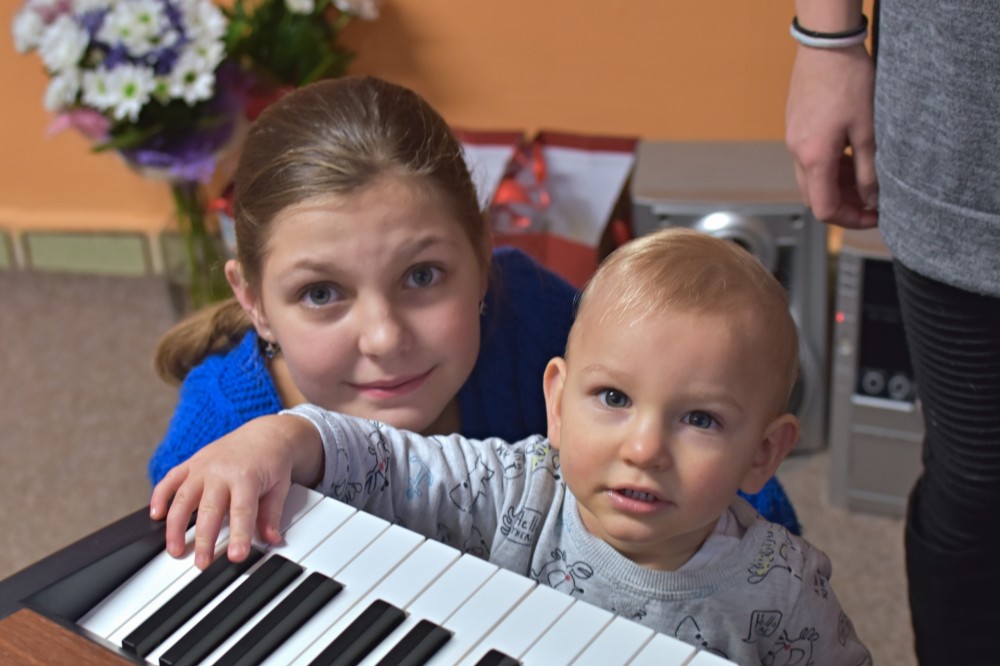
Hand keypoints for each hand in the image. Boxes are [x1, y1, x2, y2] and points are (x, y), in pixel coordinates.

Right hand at [149, 413, 322, 569]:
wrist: (265, 432)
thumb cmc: (271, 461)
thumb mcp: (280, 487)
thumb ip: (272, 514)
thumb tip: (272, 539)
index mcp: (246, 476)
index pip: (242, 511)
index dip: (238, 535)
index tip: (235, 556)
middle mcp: (221, 471)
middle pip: (209, 509)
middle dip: (204, 539)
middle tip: (202, 563)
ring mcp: (203, 466)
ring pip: (183, 498)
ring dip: (176, 526)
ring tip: (175, 550)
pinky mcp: (191, 463)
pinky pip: (170, 479)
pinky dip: (160, 496)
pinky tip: (155, 516)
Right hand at [786, 44, 878, 228]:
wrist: (826, 46)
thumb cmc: (848, 81)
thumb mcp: (868, 129)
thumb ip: (869, 170)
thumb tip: (872, 199)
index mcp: (814, 158)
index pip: (825, 209)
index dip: (850, 219)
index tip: (873, 216)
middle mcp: (797, 153)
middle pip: (815, 197)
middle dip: (843, 205)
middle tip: (871, 201)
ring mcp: (794, 140)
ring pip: (812, 179)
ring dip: (837, 186)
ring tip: (865, 179)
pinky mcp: (796, 128)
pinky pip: (809, 160)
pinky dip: (829, 168)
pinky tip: (850, 157)